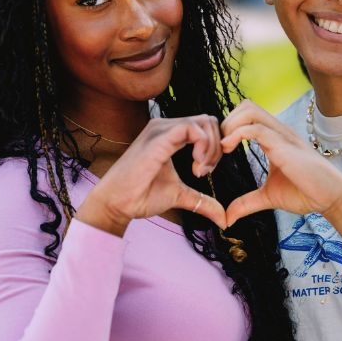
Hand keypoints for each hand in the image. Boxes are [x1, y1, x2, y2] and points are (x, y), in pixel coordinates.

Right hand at [78, 115, 227, 234]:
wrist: (117, 203)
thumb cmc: (142, 195)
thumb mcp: (180, 195)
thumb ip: (203, 201)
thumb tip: (224, 219)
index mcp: (170, 135)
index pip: (206, 126)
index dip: (216, 146)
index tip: (207, 170)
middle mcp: (165, 127)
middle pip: (209, 121)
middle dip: (217, 146)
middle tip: (206, 171)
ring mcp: (160, 130)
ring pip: (204, 122)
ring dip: (211, 147)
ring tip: (200, 171)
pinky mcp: (158, 138)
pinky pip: (192, 128)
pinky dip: (203, 145)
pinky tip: (196, 165)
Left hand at [219, 100, 341, 225]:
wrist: (331, 198)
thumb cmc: (306, 193)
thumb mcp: (268, 197)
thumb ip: (247, 203)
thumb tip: (227, 218)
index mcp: (275, 138)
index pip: (247, 116)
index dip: (229, 128)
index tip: (219, 151)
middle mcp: (278, 132)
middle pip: (246, 106)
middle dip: (226, 122)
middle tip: (219, 148)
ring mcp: (282, 136)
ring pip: (250, 111)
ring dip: (230, 125)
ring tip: (223, 148)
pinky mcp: (284, 147)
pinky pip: (256, 129)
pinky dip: (236, 135)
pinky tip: (228, 150)